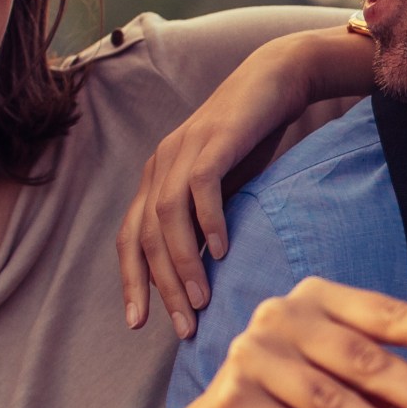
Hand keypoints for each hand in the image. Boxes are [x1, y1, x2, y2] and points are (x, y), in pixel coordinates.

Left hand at [120, 25, 374, 337]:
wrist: (277, 80)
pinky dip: (209, 222)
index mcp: (156, 179)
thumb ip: (206, 221)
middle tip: (182, 327)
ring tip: (201, 301)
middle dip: (161, 287)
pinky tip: (222, 252)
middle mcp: (160, 165)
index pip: (130, 239)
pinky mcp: (213, 141)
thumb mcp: (224, 187)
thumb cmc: (253, 138)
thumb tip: (204, 271)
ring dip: (183, 265)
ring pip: (168, 219)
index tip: (139, 324)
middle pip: (145, 237)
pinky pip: (201, 189)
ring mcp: (183, 152)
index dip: (131, 282)